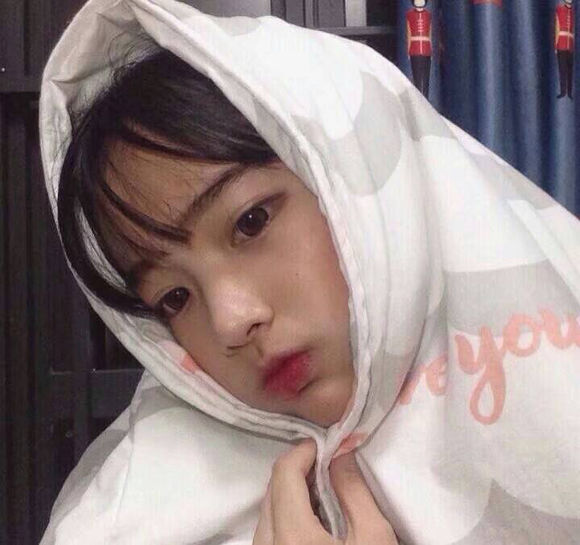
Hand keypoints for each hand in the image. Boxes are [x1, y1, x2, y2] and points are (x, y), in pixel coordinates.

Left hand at [253, 439, 397, 544]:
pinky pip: (269, 530)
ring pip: (268, 509)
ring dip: (294, 494)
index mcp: (292, 537)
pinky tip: (315, 524)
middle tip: (332, 471)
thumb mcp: (374, 538)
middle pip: (273, 489)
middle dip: (301, 472)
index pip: (284, 472)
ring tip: (327, 499)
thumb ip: (353, 488)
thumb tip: (340, 453)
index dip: (306, 451)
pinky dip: (288, 516)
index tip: (328, 447)